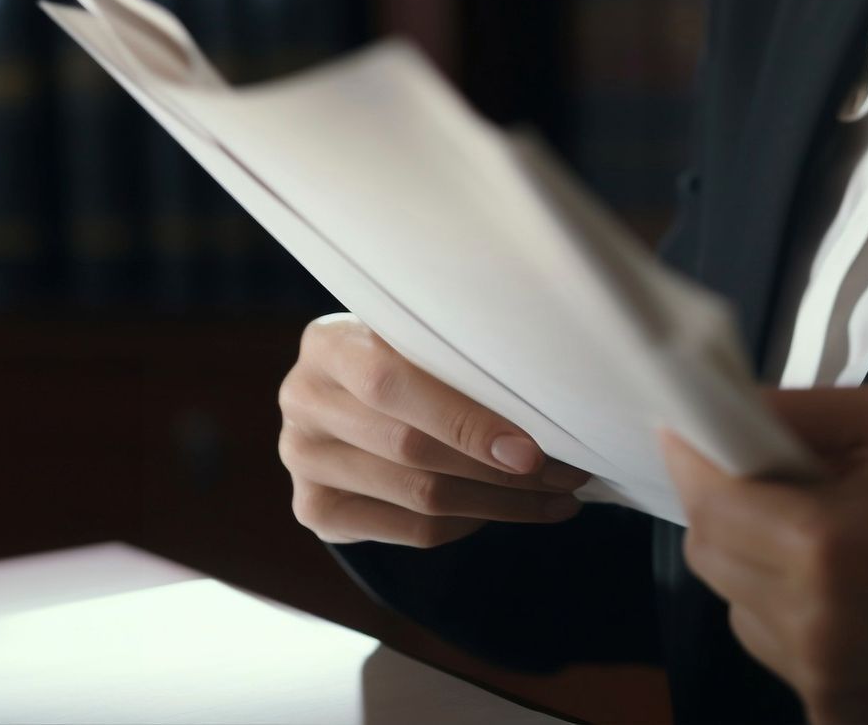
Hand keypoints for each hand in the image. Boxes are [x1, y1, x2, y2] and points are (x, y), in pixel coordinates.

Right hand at [279, 313, 588, 546]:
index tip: (531, 450)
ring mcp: (302, 460)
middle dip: (502, 470)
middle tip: (566, 475)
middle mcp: (303, 400)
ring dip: (501, 503)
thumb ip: (459, 355)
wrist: (350, 393)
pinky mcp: (316, 510)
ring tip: (557, 498)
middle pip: (411, 450)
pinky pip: (410, 530)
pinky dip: (468, 523)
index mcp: (329, 344)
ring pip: (419, 497)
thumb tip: (552, 393)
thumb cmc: (406, 356)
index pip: (392, 385)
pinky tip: (505, 509)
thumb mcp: (418, 337)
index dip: (465, 422)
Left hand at [661, 379, 867, 724]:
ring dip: (761, 568)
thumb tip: (726, 409)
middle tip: (777, 481)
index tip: (694, 430)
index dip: (692, 457)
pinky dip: (798, 620)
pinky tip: (864, 604)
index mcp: (824, 543)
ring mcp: (819, 685)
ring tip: (836, 548)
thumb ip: (807, 411)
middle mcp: (808, 624)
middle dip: (727, 509)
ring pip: (738, 608)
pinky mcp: (834, 721)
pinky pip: (780, 654)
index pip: (705, 498)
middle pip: (707, 557)